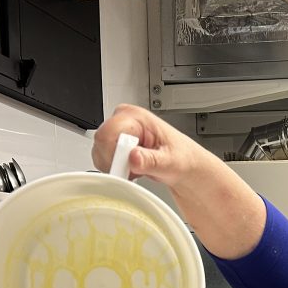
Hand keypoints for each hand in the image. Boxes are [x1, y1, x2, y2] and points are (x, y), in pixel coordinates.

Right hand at [92, 104, 265, 259]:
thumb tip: (134, 157)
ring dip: (117, 168)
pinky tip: (134, 171)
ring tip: (138, 170)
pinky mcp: (115, 145)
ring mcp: (118, 133)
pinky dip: (117, 171)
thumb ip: (152, 160)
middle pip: (101, 144)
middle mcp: (123, 120)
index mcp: (135, 116)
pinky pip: (104, 161)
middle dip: (116, 162)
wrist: (187, 167)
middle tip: (137, 170)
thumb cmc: (183, 159)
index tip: (130, 167)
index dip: (115, 155)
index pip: (107, 134)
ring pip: (100, 154)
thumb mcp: (171, 162)